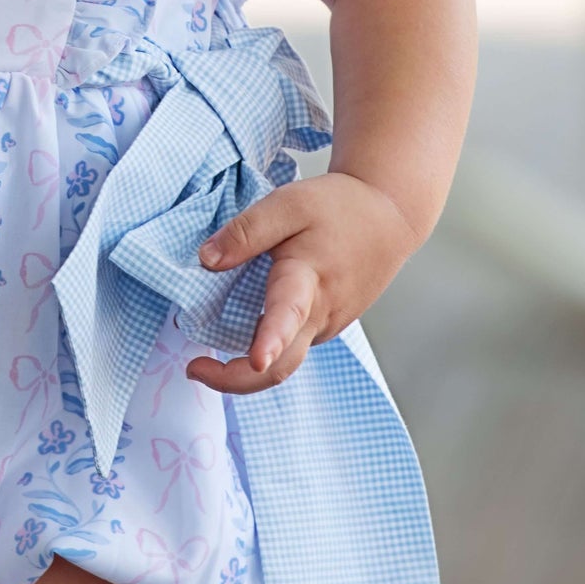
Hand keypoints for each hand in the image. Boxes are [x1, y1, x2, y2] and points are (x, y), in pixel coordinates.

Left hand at [185, 170, 419, 394]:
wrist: (389, 215)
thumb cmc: (338, 207)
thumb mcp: (287, 204)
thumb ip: (246, 232)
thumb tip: (206, 259)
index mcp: (308, 279)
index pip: (288, 315)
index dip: (270, 341)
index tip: (258, 360)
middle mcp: (320, 314)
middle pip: (284, 365)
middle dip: (237, 379)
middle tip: (194, 369)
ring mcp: (327, 325)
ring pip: (287, 358)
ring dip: (248, 363)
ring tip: (208, 353)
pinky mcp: (328, 325)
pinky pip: (295, 343)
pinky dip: (268, 344)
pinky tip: (249, 327)